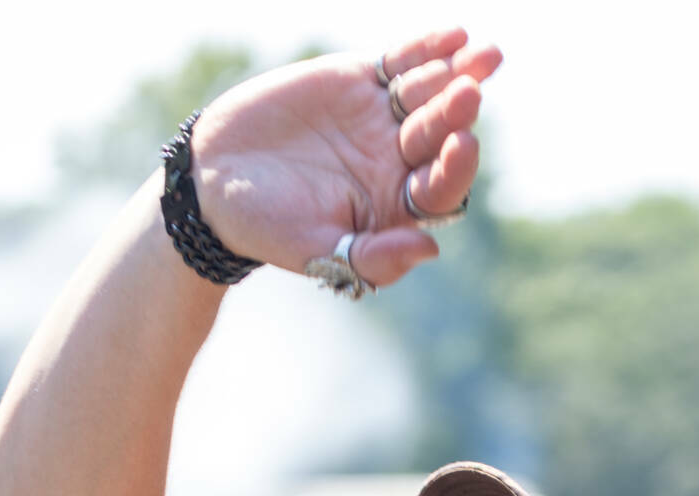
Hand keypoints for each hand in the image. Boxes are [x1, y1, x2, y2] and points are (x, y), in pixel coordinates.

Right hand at [191, 27, 501, 293]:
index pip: (440, 187)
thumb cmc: (268, 226)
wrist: (216, 179)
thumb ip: (373, 257)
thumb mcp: (318, 250)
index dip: (454, 168)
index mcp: (400, 207)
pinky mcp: (361, 81)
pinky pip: (401, 63)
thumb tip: (430, 250)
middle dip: (454, 112)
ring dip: (455, 72)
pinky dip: (426, 48)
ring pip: (428, 93)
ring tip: (482, 53)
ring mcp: (383, 119)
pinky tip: (455, 36)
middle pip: (439, 134)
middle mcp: (400, 161)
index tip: (463, 143)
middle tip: (469, 91)